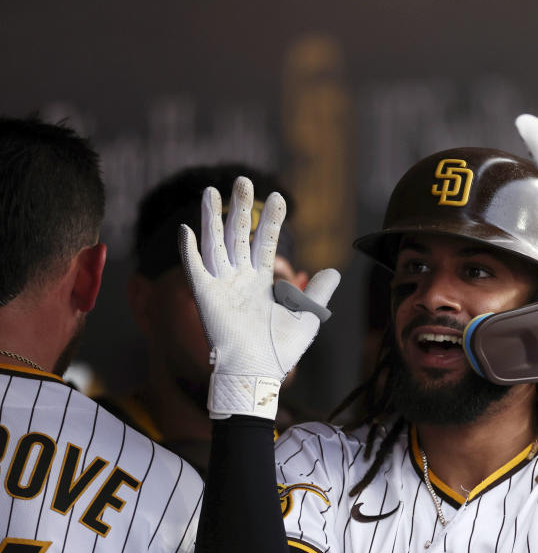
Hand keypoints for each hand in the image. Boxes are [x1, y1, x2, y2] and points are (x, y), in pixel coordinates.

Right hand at [179, 176, 340, 419]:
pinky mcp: (205, 297)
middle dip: (240, 208)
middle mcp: (240, 279)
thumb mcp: (308, 318)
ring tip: (212, 191)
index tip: (280, 198)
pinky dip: (189, 249)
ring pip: (215, 244)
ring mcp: (221, 286)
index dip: (271, 221)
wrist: (259, 372)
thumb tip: (335, 270)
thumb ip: (319, 293)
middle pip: (238, 235)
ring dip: (212, 218)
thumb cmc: (281, 351)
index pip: (266, 243)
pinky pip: (195, 269)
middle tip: (243, 180)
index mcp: (263, 282)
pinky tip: (186, 228)